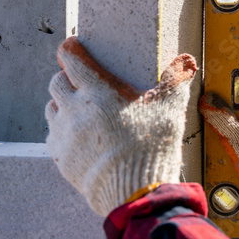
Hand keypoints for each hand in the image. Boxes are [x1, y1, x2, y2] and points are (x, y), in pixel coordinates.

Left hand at [46, 37, 196, 215]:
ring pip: (51, 108)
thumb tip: (187, 60)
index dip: (70, 49)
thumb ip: (175, 81)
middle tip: (81, 82)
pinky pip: (53, 135)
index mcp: (98, 91)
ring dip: (62, 104)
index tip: (72, 46)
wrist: (135, 192)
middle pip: (56, 82)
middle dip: (66, 77)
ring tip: (79, 109)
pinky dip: (62, 130)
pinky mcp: (61, 157)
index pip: (71, 59)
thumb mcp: (169, 109)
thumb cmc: (152, 146)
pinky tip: (79, 135)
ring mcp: (64, 134)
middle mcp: (74, 109)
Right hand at [199, 78, 238, 212]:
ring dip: (225, 127)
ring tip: (208, 129)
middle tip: (206, 110)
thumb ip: (221, 118)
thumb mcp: (236, 137)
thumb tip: (206, 100)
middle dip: (224, 108)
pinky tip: (217, 146)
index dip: (231, 85)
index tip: (214, 87)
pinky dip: (229, 141)